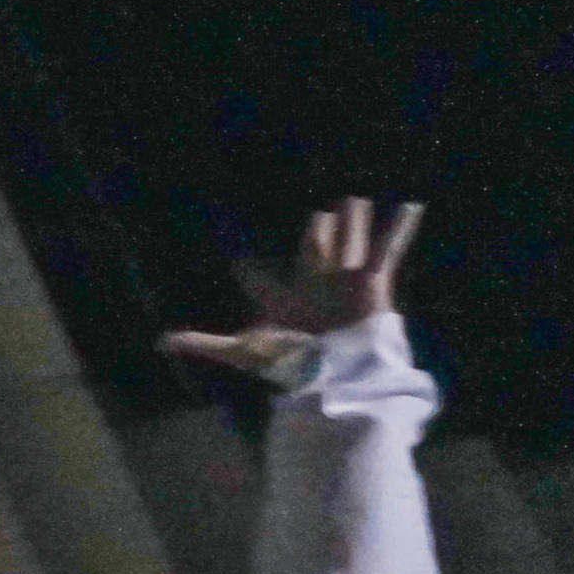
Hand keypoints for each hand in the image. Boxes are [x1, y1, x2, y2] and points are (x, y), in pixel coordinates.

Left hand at [159, 197, 420, 385]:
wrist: (334, 374)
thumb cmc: (289, 363)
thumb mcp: (241, 350)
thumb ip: (205, 343)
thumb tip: (160, 342)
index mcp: (283, 302)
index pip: (261, 280)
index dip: (250, 272)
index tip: (241, 262)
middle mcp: (314, 289)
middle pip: (313, 253)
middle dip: (316, 234)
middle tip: (318, 214)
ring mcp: (344, 284)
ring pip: (347, 245)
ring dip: (351, 223)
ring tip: (354, 199)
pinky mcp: (373, 283)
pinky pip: (388, 250)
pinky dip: (400, 229)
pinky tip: (413, 206)